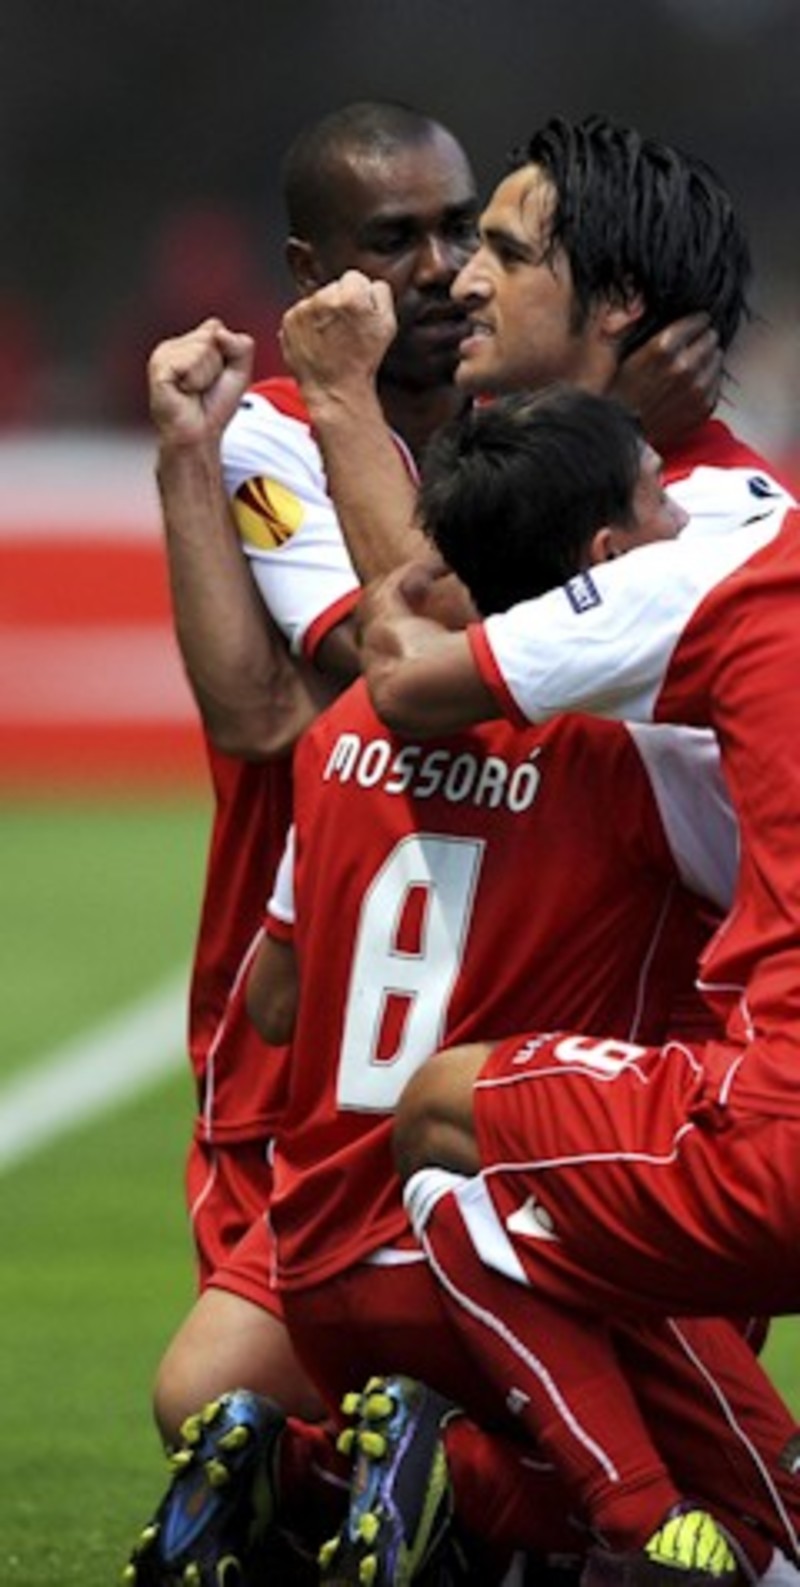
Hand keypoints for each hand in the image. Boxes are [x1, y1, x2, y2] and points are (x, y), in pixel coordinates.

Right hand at [148, 317, 254, 446]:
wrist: (199, 434)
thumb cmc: (215, 406)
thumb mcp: (240, 371)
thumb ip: (241, 345)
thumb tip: (218, 333)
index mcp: (189, 342)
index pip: (216, 327)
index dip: (226, 354)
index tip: (216, 377)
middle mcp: (174, 345)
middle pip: (211, 335)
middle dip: (217, 365)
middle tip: (205, 386)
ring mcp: (163, 354)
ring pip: (202, 347)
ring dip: (207, 374)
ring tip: (194, 390)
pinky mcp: (158, 366)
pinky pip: (190, 361)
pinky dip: (195, 381)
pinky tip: (184, 391)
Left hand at [280, 270, 396, 406]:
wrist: (334, 389)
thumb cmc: (362, 361)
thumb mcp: (387, 325)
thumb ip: (381, 294)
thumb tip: (370, 283)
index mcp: (352, 296)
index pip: (354, 277)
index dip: (359, 296)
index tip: (358, 314)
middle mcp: (325, 298)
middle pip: (333, 286)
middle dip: (339, 302)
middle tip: (345, 329)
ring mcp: (303, 309)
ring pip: (316, 299)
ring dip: (322, 313)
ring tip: (331, 338)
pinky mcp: (289, 321)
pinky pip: (300, 312)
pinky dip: (306, 324)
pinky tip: (317, 341)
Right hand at [613, 313, 722, 452]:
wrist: (619, 433)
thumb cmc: (617, 394)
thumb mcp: (618, 350)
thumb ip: (632, 323)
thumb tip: (642, 303)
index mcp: (664, 347)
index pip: (698, 321)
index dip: (695, 321)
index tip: (694, 324)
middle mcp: (684, 367)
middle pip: (711, 338)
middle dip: (702, 339)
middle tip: (691, 346)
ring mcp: (696, 389)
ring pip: (717, 360)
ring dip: (707, 360)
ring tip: (691, 366)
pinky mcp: (703, 408)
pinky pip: (717, 384)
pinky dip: (708, 382)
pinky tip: (691, 385)